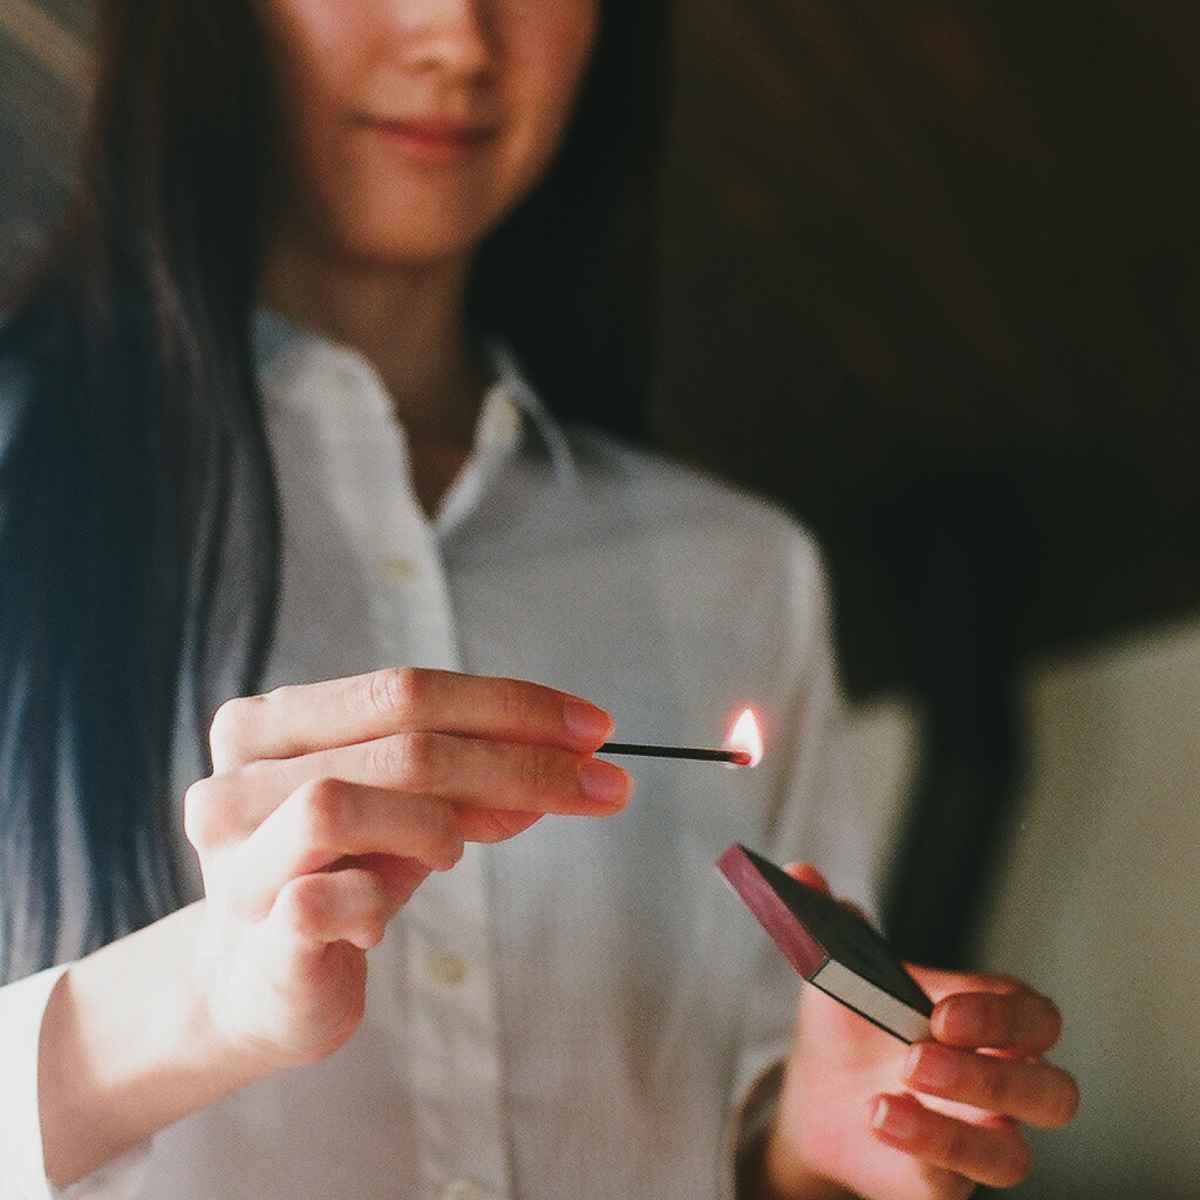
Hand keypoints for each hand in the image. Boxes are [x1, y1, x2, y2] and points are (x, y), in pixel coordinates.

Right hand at [184, 667, 630, 1072]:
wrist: (258, 987)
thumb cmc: (339, 879)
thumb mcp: (411, 816)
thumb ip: (474, 784)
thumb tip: (574, 759)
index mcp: (270, 726)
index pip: (403, 689)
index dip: (508, 703)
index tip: (593, 728)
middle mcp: (235, 780)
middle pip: (397, 740)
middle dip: (516, 759)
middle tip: (599, 784)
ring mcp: (235, 859)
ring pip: (339, 803)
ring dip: (433, 824)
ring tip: (450, 853)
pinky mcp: (253, 934)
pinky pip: (324, 899)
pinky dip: (379, 899)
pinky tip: (381, 918)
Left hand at [757, 867, 1078, 1199]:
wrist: (816, 1092)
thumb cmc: (852, 1021)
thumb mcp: (837, 967)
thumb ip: (826, 919)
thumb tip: (799, 874)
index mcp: (988, 1021)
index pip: (1032, 1017)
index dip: (999, 1015)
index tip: (940, 1011)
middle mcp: (1001, 1085)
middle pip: (1052, 1092)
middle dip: (993, 1075)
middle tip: (917, 1056)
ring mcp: (978, 1140)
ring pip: (1012, 1156)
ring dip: (952, 1129)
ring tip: (882, 1096)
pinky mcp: (944, 1184)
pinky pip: (955, 1186)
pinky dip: (920, 1153)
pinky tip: (878, 1122)